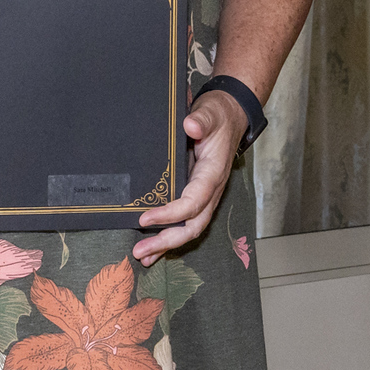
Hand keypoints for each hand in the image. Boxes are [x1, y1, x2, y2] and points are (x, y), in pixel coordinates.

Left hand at [133, 90, 243, 263]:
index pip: (193, 202)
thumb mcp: (210, 112)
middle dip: (167, 241)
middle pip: (192, 226)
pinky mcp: (195, 195)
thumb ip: (201, 119)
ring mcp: (203, 196)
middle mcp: (210, 191)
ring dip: (166, 244)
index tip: (145, 219)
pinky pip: (184, 221)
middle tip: (140, 250)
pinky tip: (152, 247)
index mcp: (212, 175)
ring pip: (189, 229)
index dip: (170, 214)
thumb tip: (191, 126)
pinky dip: (168, 236)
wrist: (229, 117)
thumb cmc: (218, 116)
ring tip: (143, 256)